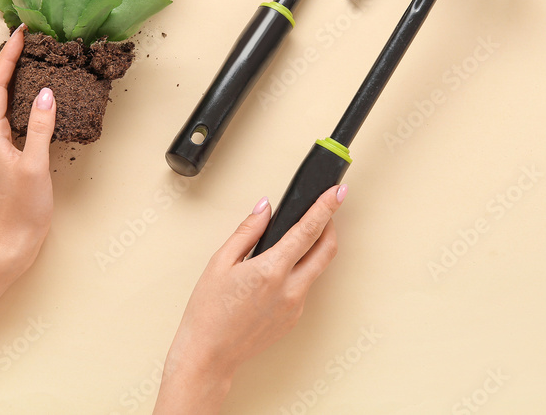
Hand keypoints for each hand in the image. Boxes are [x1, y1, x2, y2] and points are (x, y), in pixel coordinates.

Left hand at [0, 24, 55, 270]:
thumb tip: (46, 92)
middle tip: (25, 36)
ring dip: (9, 73)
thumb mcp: (36, 165)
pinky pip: (5, 111)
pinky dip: (15, 93)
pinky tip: (30, 90)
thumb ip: (41, 127)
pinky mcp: (2, 150)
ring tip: (26, 54)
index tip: (21, 33)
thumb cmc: (24, 206)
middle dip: (6, 58)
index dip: (7, 56)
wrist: (14, 238)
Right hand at [155, 185, 345, 412]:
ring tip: (298, 237)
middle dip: (331, 226)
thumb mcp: (220, 262)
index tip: (337, 192)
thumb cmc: (208, 311)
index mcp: (270, 270)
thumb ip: (247, 231)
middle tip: (327, 211)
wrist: (209, 354)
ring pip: (316, 269)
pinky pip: (304, 287)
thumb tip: (265, 208)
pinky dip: (299, 271)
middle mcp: (290, 290)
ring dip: (314, 249)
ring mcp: (295, 306)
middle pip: (326, 250)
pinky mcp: (294, 319)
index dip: (326, 207)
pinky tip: (280, 269)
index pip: (308, 230)